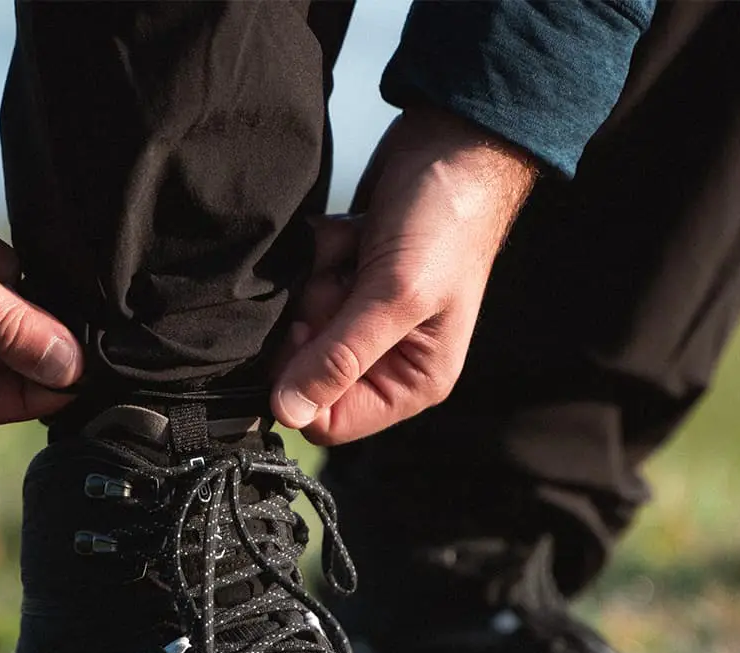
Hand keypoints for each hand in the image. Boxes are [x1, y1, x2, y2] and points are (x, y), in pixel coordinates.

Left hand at [271, 108, 536, 444]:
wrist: (452, 145)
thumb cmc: (445, 222)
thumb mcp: (395, 296)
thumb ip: (340, 357)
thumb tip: (286, 413)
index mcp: (414, 380)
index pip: (331, 420)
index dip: (304, 380)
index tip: (307, 328)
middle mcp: (388, 356)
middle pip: (308, 368)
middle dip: (317, 317)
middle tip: (345, 279)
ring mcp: (364, 314)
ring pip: (301, 319)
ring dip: (318, 277)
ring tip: (357, 248)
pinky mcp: (347, 275)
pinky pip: (305, 280)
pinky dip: (320, 252)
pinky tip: (350, 232)